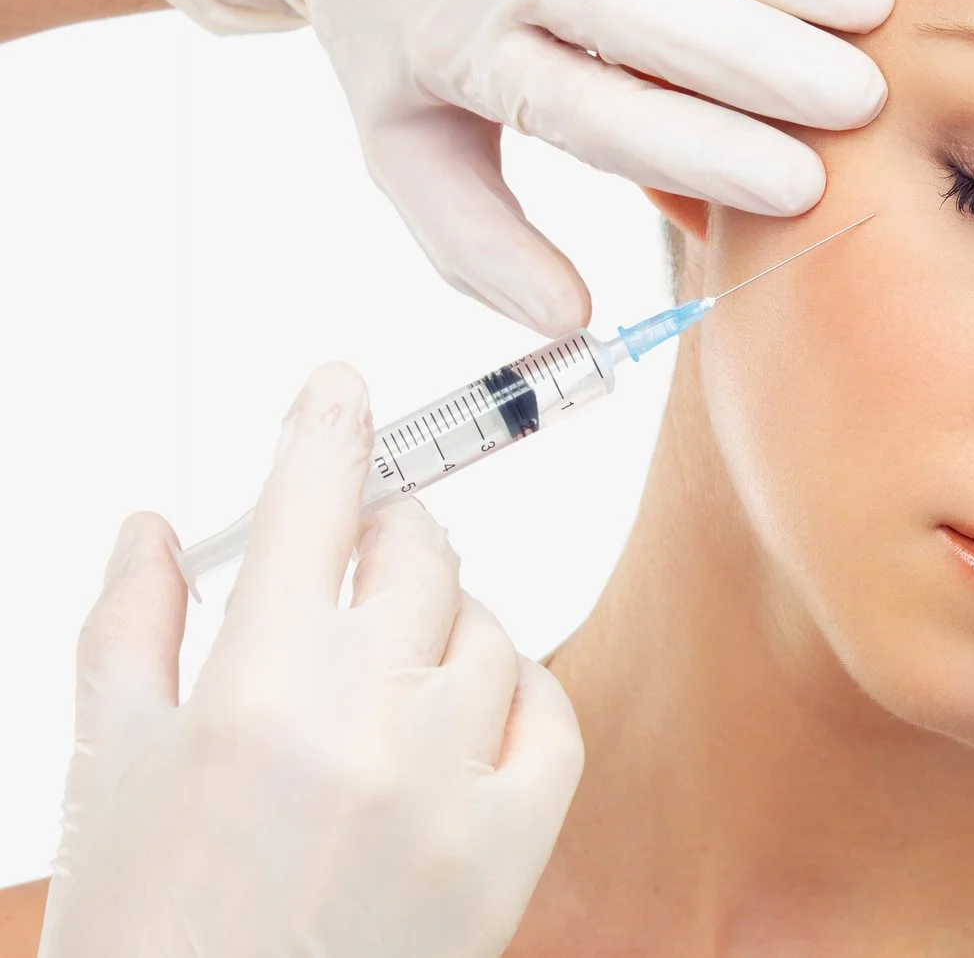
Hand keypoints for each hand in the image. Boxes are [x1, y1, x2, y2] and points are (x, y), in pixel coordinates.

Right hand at [38, 364, 582, 957]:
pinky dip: (514, 696)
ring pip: (491, 626)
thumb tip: (156, 524)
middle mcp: (368, 716)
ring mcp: (452, 780)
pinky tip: (463, 716)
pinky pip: (550, 714)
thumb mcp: (107, 772)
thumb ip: (130, 628)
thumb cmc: (146, 925)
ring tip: (390, 670)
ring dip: (447, 623)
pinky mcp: (513, 845)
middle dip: (387, 534)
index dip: (332, 425)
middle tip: (359, 555)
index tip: (343, 387)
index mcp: (256, 685)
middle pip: (419, 550)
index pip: (317, 500)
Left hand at [129, 0, 893, 333]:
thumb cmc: (395, 8)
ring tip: (866, 3)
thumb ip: (479, 241)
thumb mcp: (405, 139)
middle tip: (858, 97)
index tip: (800, 184)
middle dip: (754, 60)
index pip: (592, 112)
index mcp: (461, 48)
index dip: (699, 152)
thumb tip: (568, 323)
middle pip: (630, 10)